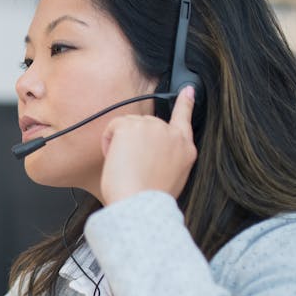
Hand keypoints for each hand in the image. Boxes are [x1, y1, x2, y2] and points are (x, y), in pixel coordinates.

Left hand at [99, 85, 196, 204]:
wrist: (140, 205)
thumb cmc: (149, 199)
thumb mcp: (172, 178)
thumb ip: (167, 158)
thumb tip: (151, 153)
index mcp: (185, 150)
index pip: (185, 120)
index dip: (185, 103)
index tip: (188, 91)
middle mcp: (172, 135)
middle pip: (147, 126)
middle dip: (135, 141)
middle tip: (132, 167)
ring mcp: (153, 128)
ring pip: (128, 126)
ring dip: (121, 143)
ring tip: (126, 167)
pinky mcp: (132, 127)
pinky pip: (114, 127)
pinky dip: (108, 141)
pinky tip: (115, 159)